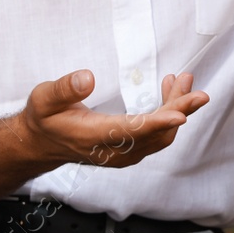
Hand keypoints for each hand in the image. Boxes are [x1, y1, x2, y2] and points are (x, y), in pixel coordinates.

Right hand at [20, 69, 208, 167]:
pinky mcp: (128, 152)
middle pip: (155, 134)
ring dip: (176, 109)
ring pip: (160, 136)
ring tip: (182, 81)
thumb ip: (64, 89)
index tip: (182, 114)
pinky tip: (169, 92)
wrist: (40, 144)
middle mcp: (113, 151)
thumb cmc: (44, 118)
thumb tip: (87, 77)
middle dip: (178, 109)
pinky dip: (168, 116)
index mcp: (93, 137)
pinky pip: (156, 137)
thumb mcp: (44, 99)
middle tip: (193, 86)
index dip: (159, 122)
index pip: (132, 131)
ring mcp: (123, 155)